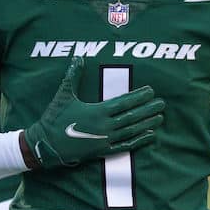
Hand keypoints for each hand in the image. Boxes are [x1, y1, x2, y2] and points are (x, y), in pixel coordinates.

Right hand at [22, 56, 164, 168]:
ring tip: (160, 117)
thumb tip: (78, 57)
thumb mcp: (64, 95)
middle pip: (132, 116)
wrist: (46, 145)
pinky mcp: (102, 152)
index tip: (151, 91)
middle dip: (148, 109)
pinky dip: (139, 141)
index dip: (139, 97)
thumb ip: (73, 75)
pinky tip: (150, 135)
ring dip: (147, 123)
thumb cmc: (54, 118)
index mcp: (97, 111)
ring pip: (131, 131)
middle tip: (162, 103)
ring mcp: (105, 140)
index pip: (124, 102)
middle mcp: (104, 126)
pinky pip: (125, 146)